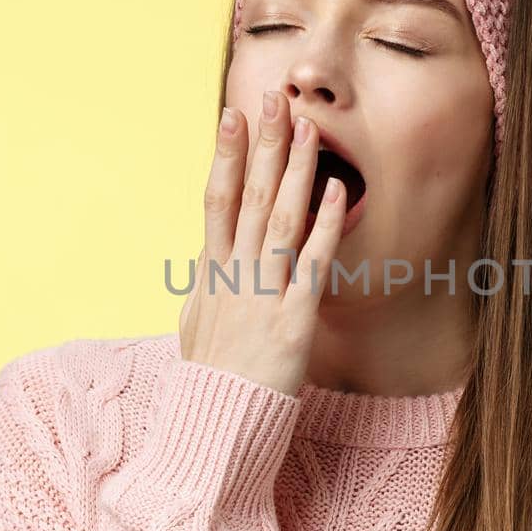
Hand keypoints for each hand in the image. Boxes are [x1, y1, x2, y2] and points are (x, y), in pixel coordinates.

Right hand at [177, 90, 347, 396]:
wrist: (214, 432)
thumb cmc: (210, 383)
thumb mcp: (196, 327)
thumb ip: (206, 286)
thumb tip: (208, 255)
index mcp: (208, 275)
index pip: (215, 200)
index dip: (224, 155)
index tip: (233, 115)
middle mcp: (231, 277)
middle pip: (247, 196)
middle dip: (262, 144)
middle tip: (274, 98)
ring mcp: (260, 297)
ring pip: (278, 219)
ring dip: (295, 170)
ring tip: (309, 128)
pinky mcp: (291, 323)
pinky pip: (309, 265)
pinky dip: (321, 225)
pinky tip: (335, 191)